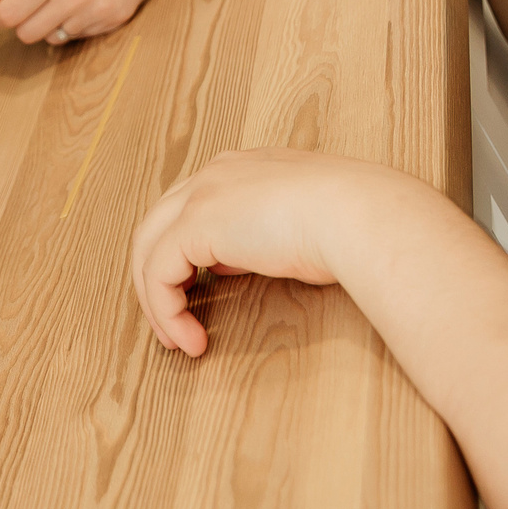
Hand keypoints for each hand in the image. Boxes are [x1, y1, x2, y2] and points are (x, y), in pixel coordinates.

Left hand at [130, 149, 429, 356]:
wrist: (359, 214)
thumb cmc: (350, 223)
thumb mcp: (300, 225)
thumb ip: (261, 236)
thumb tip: (231, 261)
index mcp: (241, 168)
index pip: (190, 206)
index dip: (187, 250)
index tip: (206, 285)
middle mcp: (214, 174)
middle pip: (157, 225)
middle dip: (157, 275)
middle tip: (172, 318)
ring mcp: (201, 196)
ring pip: (148, 249)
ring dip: (157, 300)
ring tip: (176, 339)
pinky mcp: (195, 226)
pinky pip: (158, 274)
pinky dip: (166, 311)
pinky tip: (190, 340)